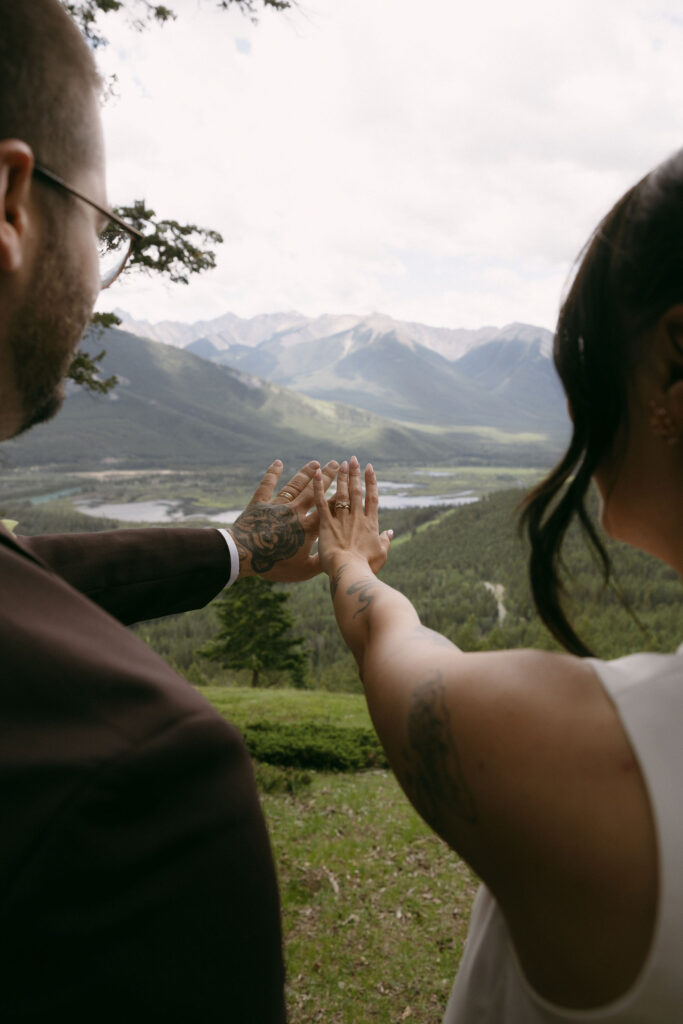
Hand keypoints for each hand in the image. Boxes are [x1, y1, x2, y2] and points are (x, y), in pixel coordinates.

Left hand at [229, 458, 338, 581]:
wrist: (244, 556)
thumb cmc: (275, 565)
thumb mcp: (303, 570)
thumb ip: (322, 562)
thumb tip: (339, 557)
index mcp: (308, 528)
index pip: (328, 509)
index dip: (339, 496)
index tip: (349, 484)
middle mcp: (295, 512)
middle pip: (314, 492)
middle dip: (326, 477)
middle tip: (336, 464)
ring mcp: (277, 506)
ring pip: (294, 486)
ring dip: (305, 474)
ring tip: (315, 463)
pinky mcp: (259, 504)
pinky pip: (267, 485)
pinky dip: (272, 473)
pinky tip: (278, 463)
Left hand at [314, 456, 391, 576]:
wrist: (350, 572)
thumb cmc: (366, 567)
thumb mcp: (381, 555)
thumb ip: (385, 541)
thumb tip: (390, 532)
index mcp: (370, 524)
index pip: (372, 498)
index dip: (371, 482)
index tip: (369, 468)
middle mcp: (357, 518)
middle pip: (357, 491)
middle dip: (355, 474)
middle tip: (353, 460)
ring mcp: (342, 520)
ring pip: (341, 493)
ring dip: (341, 477)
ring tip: (340, 464)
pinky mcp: (326, 524)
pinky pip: (321, 502)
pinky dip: (318, 487)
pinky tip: (316, 474)